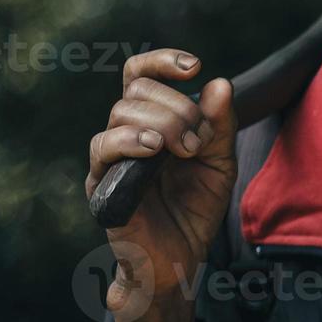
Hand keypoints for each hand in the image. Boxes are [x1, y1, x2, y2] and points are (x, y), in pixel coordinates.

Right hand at [85, 49, 236, 321]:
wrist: (180, 259)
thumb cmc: (196, 209)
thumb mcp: (220, 163)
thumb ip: (221, 126)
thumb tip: (220, 83)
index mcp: (152, 123)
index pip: (141, 76)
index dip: (162, 61)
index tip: (193, 67)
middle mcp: (126, 135)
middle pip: (137, 91)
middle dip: (177, 108)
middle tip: (198, 143)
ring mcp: (110, 159)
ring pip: (121, 113)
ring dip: (163, 123)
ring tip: (185, 150)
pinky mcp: (101, 183)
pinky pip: (104, 147)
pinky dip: (131, 140)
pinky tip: (154, 150)